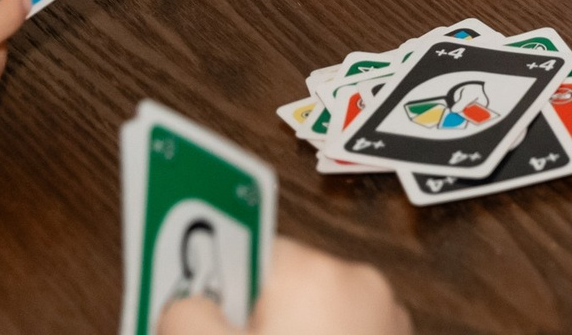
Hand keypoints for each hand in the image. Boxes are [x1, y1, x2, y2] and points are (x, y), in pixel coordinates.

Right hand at [156, 237, 409, 334]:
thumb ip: (186, 316)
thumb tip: (184, 302)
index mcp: (315, 274)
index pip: (246, 249)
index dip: (214, 286)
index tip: (192, 310)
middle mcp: (360, 284)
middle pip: (281, 288)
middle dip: (250, 321)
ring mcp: (387, 320)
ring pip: (312, 319)